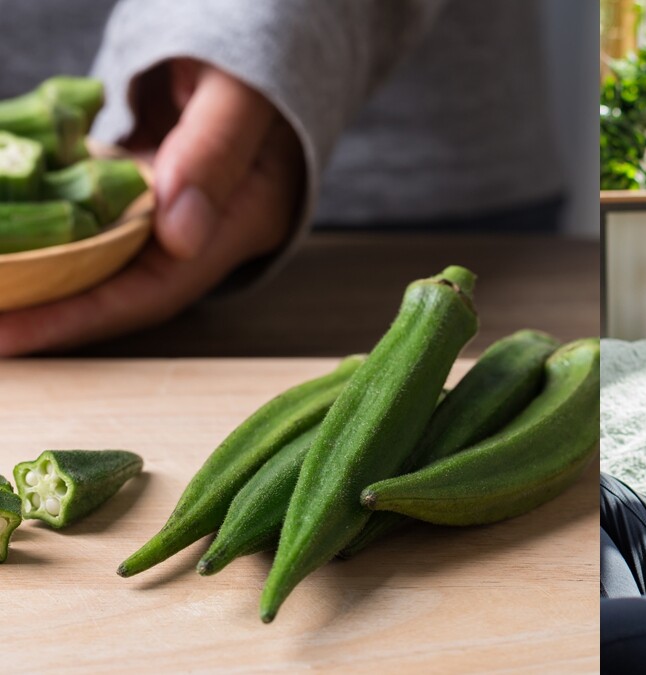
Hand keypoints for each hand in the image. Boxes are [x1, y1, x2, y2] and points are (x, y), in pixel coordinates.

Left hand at [0, 58, 303, 354]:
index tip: (12, 336)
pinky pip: (89, 212)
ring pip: (99, 253)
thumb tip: (178, 234)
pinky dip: (43, 221)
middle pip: (121, 285)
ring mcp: (174, 206)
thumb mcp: (240, 95)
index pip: (158, 289)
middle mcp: (207, 228)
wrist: (268, 32)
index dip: (82, 317)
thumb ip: (213, 153)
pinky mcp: (147, 183)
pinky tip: (5, 231)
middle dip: (47, 307)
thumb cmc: (262, 57)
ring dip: (37, 270)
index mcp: (244, 220)